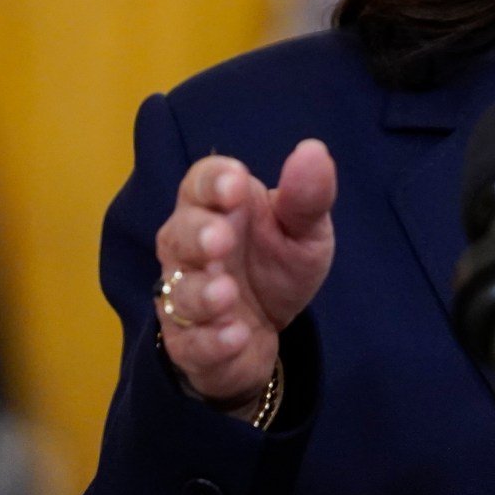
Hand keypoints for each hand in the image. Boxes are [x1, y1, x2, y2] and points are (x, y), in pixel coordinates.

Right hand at [153, 141, 337, 419]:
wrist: (268, 329)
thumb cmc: (275, 263)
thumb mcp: (304, 231)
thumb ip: (308, 197)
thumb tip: (314, 150)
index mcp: (214, 207)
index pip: (201, 183)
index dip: (215, 181)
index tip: (237, 184)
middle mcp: (188, 247)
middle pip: (180, 234)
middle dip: (198, 235)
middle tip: (221, 238)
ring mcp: (183, 296)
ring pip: (179, 292)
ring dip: (201, 293)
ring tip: (227, 293)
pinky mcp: (189, 343)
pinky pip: (192, 342)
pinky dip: (213, 340)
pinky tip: (236, 335)